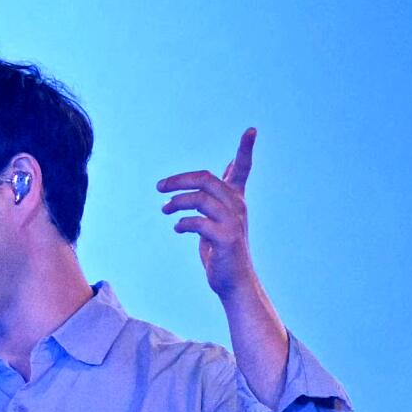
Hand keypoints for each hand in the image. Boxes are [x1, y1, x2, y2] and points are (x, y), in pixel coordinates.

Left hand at [158, 128, 259, 299]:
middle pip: (207, 179)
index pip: (243, 170)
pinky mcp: (226, 238)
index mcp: (236, 200)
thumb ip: (216, 197)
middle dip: (179, 180)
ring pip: (200, 198)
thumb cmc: (222, 251)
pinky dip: (183, 223)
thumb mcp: (218, 220)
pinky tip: (177, 228)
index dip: (246, 150)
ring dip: (177, 202)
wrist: (233, 282)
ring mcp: (233, 222)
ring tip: (164, 210)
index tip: (252, 129)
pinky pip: (198, 222)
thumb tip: (220, 172)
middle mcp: (237, 207)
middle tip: (159, 187)